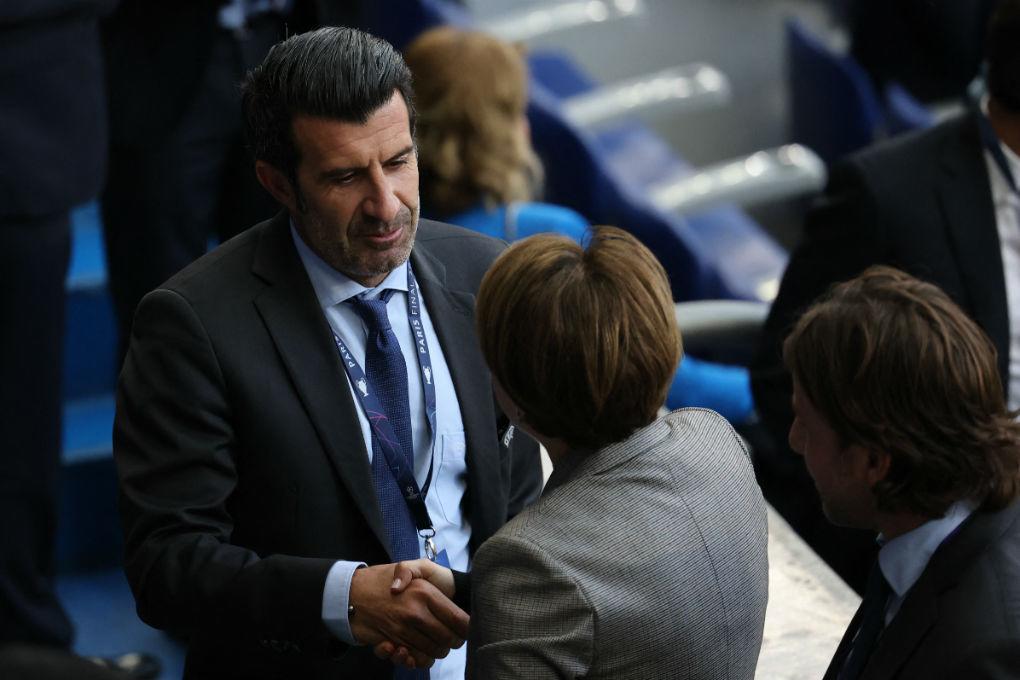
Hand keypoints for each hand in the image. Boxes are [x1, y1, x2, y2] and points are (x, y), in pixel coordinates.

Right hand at [349, 563, 467, 668]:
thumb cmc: (384, 578)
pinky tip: (413, 652)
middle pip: (448, 640)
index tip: (466, 629)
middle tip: (452, 638)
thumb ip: (421, 571)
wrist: (351, 592)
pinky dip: (415, 660)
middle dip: (453, 642)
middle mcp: (415, 613)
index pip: (458, 620)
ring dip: (436, 651)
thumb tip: (410, 589)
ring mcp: (401, 630)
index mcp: (425, 593)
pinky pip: (411, 659)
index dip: (466, 628)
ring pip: (432, 652)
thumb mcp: (410, 565)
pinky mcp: (389, 643)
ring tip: (435, 643)